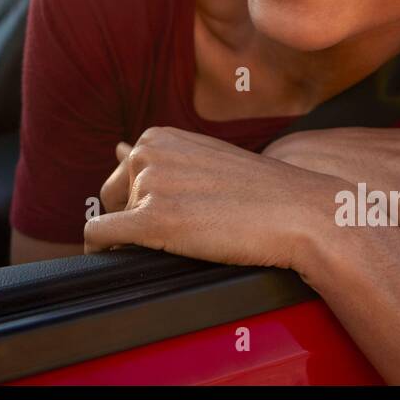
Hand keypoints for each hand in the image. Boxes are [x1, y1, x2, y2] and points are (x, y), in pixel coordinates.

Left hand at [86, 126, 347, 272]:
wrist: (298, 212)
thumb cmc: (256, 191)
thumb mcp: (203, 158)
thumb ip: (159, 155)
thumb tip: (116, 147)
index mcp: (157, 137)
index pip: (123, 175)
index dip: (140, 202)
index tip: (172, 217)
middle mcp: (147, 153)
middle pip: (111, 197)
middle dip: (130, 220)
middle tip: (176, 236)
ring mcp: (149, 184)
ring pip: (109, 222)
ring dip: (131, 240)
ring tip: (180, 244)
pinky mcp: (153, 219)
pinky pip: (100, 238)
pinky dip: (101, 253)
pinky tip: (120, 262)